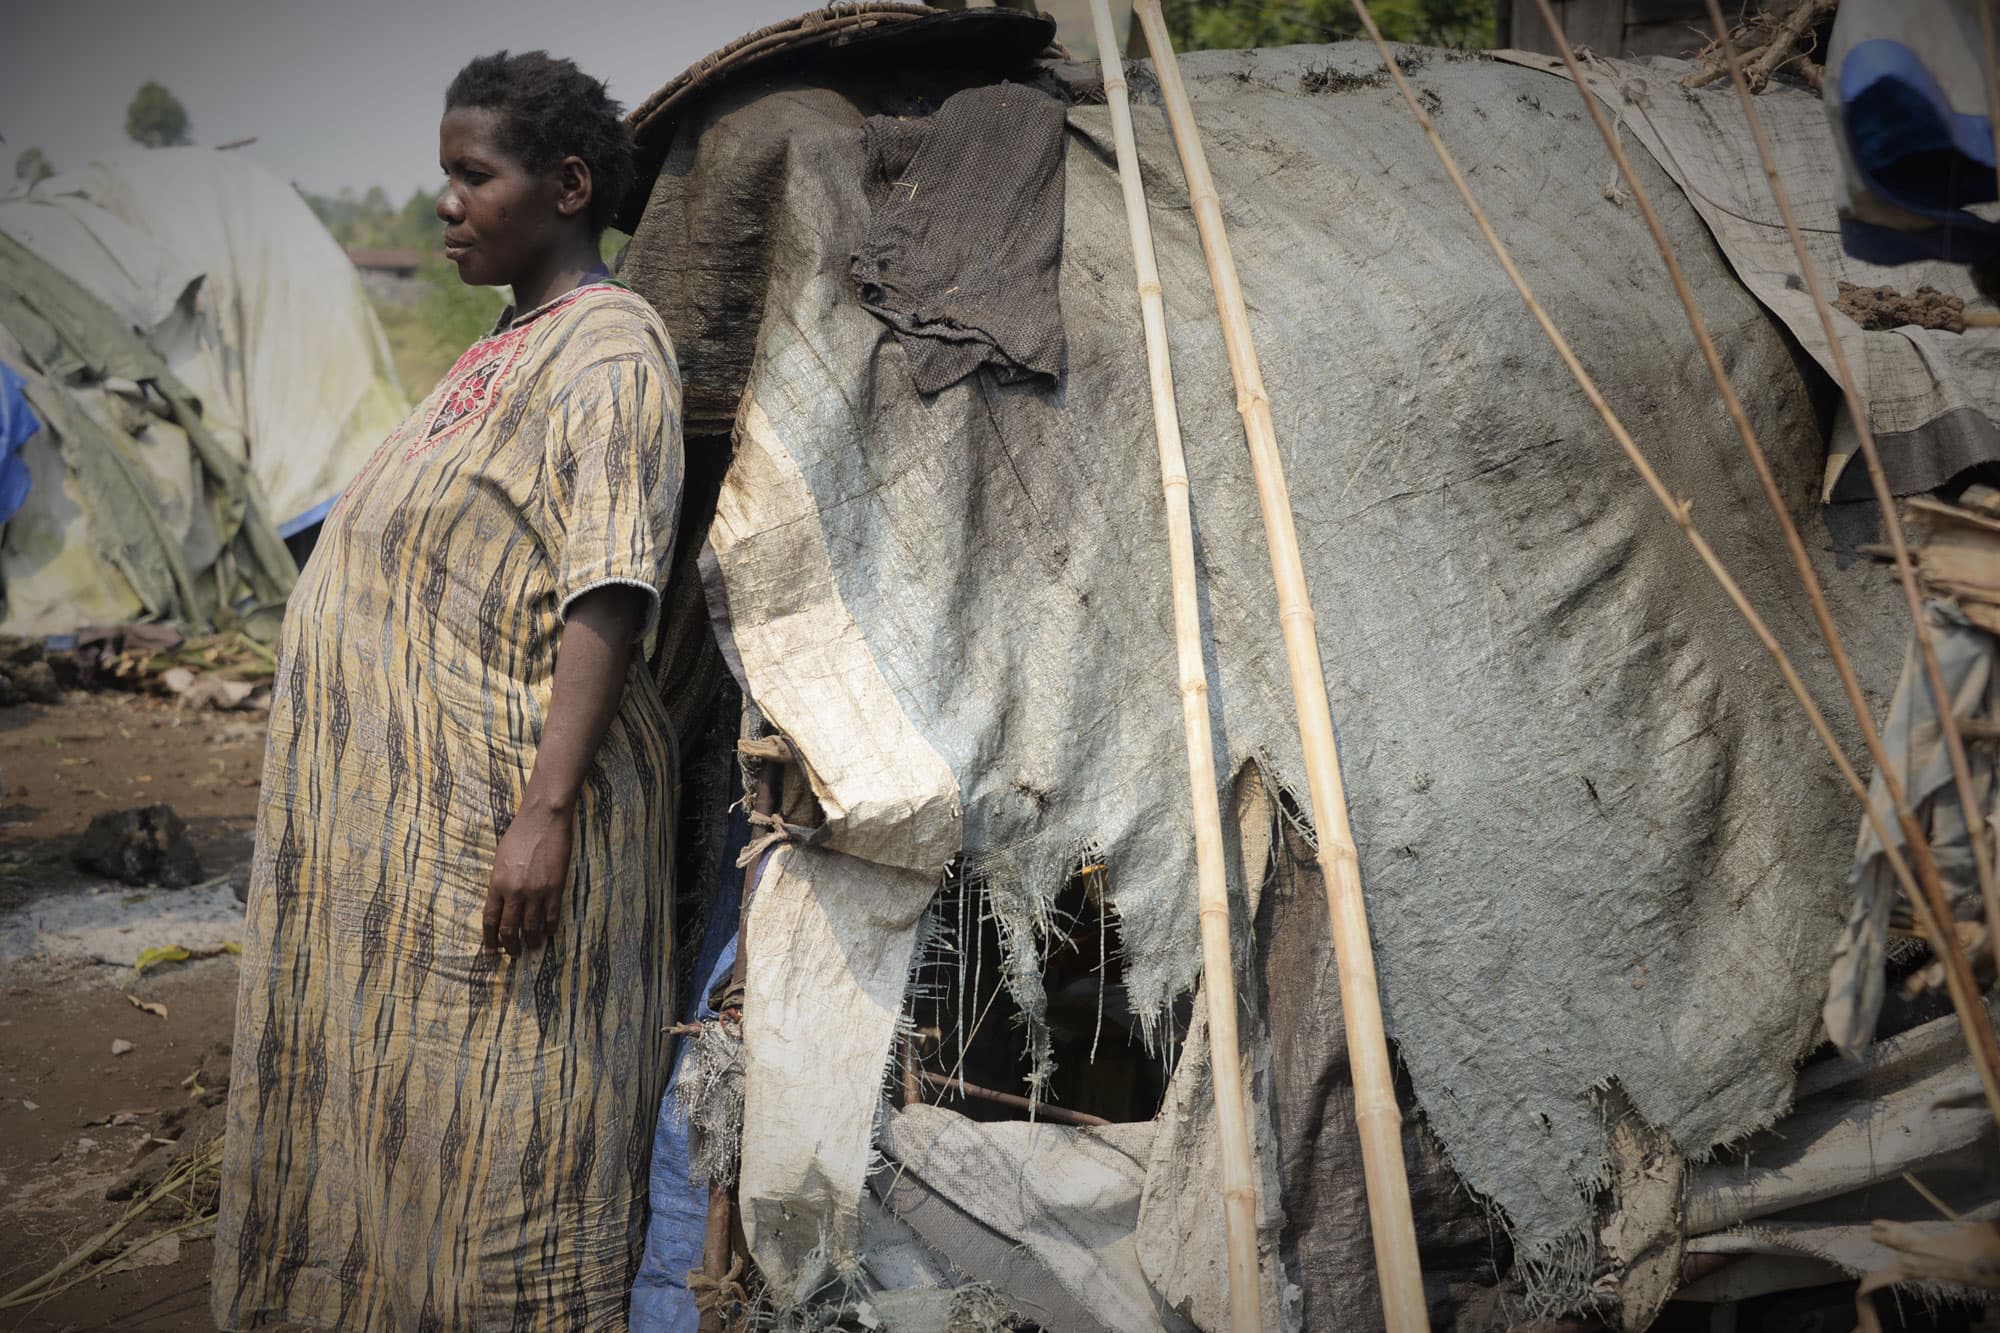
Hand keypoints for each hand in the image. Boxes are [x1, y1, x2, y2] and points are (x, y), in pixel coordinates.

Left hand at [484, 804, 572, 956]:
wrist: (544, 819)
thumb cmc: (519, 834)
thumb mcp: (500, 859)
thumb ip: (499, 883)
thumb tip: (501, 903)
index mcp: (497, 884)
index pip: (490, 920)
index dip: (490, 939)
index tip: (492, 951)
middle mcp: (515, 892)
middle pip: (509, 929)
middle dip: (510, 946)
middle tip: (513, 953)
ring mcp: (536, 891)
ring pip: (531, 927)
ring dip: (531, 941)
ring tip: (533, 947)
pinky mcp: (555, 888)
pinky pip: (551, 916)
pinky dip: (549, 928)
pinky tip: (549, 933)